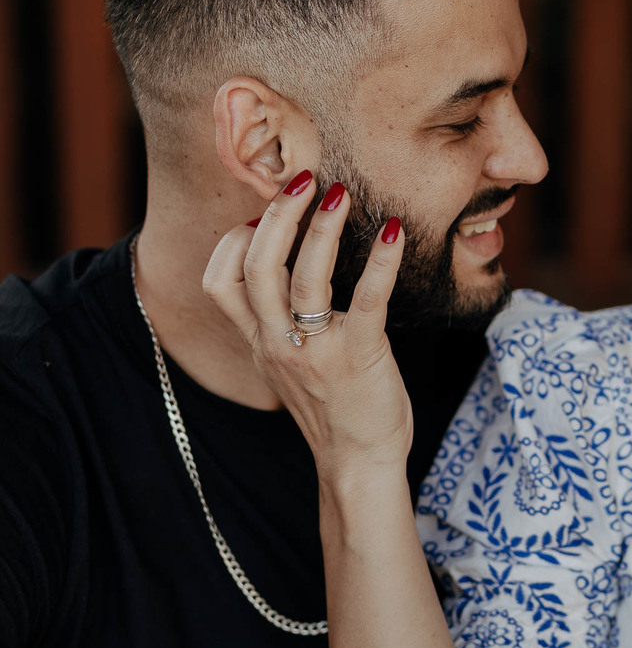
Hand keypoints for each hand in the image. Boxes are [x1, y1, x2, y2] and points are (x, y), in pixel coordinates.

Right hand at [203, 170, 410, 477]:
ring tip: (337, 193)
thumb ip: (279, 324)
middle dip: (277, 216)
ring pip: (302, 278)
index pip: (220, 282)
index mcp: (260, 343)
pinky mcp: (360, 355)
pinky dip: (381, 260)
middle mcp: (279, 343)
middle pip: (257, 268)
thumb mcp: (289, 366)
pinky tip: (394, 231)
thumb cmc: (333, 409)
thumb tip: (288, 270)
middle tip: (302, 181)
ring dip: (320, 229)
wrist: (358, 466)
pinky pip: (368, 298)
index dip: (234, 241)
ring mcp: (317, 351)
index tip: (258, 215)